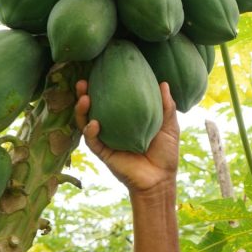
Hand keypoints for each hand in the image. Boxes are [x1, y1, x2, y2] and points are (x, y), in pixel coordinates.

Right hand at [75, 80, 180, 195]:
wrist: (161, 179)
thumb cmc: (166, 153)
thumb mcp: (169, 126)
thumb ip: (166, 106)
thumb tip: (163, 83)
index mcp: (126, 120)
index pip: (111, 100)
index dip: (103, 87)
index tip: (99, 72)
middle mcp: (113, 128)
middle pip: (93, 108)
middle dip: (84, 94)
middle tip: (82, 82)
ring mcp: (106, 140)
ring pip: (86, 122)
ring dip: (82, 110)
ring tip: (84, 97)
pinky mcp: (104, 153)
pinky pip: (92, 141)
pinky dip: (90, 131)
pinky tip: (94, 123)